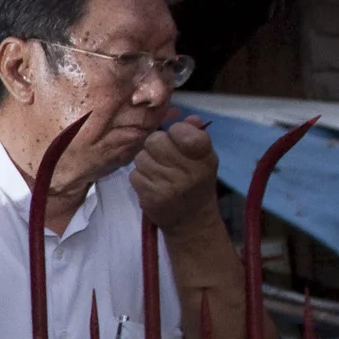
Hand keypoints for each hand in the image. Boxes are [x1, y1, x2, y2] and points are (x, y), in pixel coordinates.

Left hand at [131, 115, 221, 234]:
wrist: (191, 221)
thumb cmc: (196, 183)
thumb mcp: (204, 159)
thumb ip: (196, 135)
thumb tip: (189, 117)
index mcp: (204, 158)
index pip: (183, 132)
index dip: (176, 131)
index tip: (177, 138)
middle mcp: (188, 172)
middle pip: (155, 141)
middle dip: (156, 145)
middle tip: (164, 155)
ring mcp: (168, 186)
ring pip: (142, 157)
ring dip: (147, 161)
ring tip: (159, 171)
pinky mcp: (150, 197)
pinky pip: (135, 174)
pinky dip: (140, 176)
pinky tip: (152, 183)